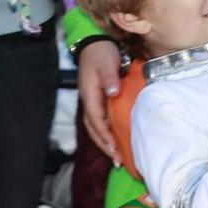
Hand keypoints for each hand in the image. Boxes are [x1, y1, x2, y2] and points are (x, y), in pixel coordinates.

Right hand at [76, 39, 125, 162]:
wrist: (95, 46)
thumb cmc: (102, 54)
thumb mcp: (106, 63)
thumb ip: (109, 78)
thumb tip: (112, 93)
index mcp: (90, 95)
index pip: (96, 120)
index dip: (104, 135)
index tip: (114, 147)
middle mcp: (89, 102)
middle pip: (94, 129)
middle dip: (105, 146)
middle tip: (118, 161)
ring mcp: (93, 103)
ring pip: (96, 128)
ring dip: (105, 143)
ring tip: (117, 158)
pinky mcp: (98, 102)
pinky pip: (101, 122)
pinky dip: (107, 134)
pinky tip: (116, 142)